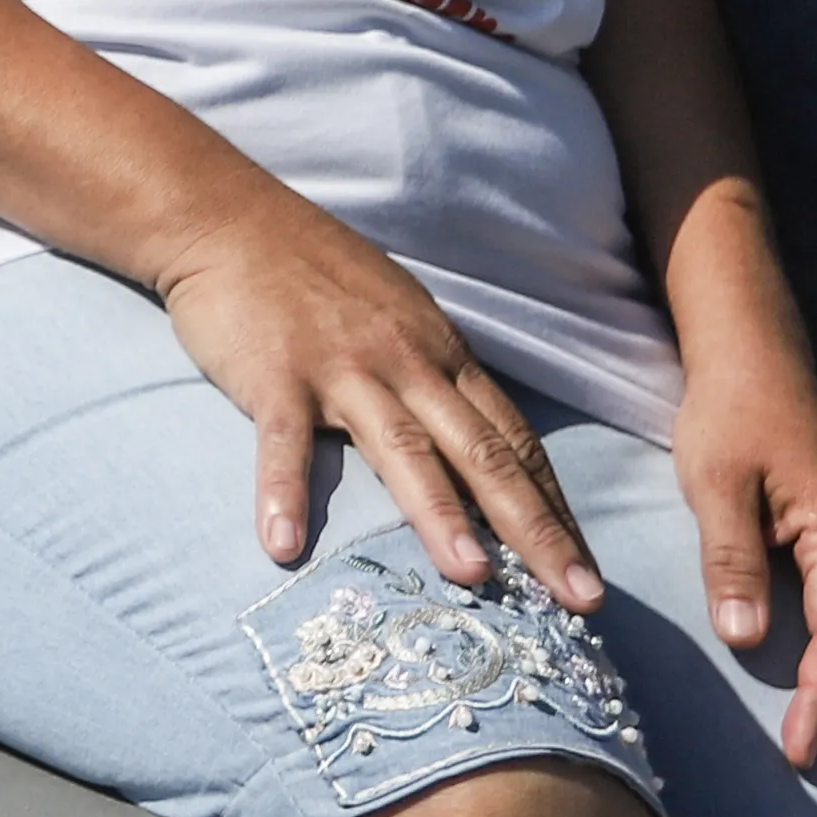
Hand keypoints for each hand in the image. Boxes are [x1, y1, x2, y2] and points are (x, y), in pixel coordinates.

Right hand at [145, 187, 601, 603]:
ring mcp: (342, 368)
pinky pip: (284, 442)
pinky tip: (283, 547)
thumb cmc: (315, 271)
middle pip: (483, 456)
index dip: (555, 509)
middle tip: (581, 600)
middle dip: (537, 531)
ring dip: (441, 514)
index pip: (514, 441)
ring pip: (404, 449)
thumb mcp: (398, 314)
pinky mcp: (276, 373)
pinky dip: (284, 494)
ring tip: (473, 577)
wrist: (231, 216)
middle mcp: (407, 363)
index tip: (586, 573)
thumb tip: (474, 441)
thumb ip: (434, 377)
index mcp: (441, 355)